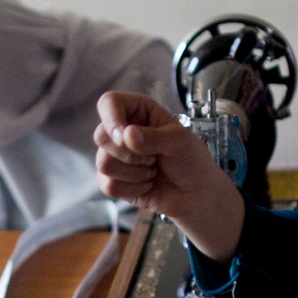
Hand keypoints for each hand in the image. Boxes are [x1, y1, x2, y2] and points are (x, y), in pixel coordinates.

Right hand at [93, 91, 244, 260]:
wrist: (196, 194)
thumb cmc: (191, 161)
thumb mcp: (180, 142)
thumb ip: (154, 137)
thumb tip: (127, 135)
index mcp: (138, 112)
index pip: (109, 103)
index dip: (111, 118)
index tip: (124, 137)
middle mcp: (122, 131)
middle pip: (101, 136)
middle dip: (129, 153)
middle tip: (154, 158)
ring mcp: (116, 157)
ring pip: (104, 163)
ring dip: (134, 173)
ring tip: (153, 171)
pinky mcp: (114, 181)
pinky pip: (108, 185)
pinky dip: (132, 189)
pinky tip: (147, 185)